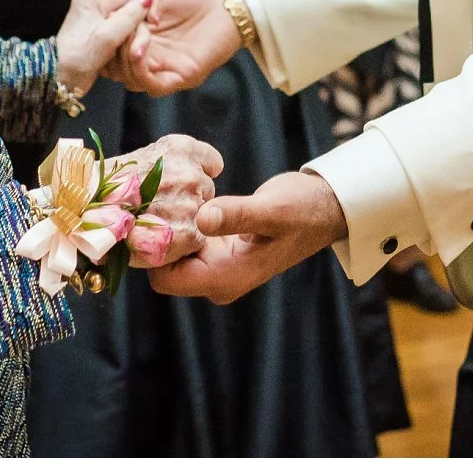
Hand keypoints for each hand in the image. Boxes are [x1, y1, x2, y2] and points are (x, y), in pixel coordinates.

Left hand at [56, 0, 155, 95]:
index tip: (153, 24)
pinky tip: (125, 47)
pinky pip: (119, 23)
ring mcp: (93, 11)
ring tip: (132, 47)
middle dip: (139, 20)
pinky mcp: (95, 24)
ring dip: (133, 29)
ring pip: (126, 13)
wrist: (58, 78)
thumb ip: (130, 16)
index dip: (146, 4)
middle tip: (141, 40)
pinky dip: (126, 34)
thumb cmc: (79, 59)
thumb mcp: (108, 38)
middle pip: (129, 1)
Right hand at [106, 0, 242, 94]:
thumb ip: (133, 8)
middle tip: (118, 25)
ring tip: (133, 34)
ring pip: (130, 79)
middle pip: (116, 69)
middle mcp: (151, 60)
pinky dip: (139, 69)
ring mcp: (165, 71)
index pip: (110, 52)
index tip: (99, 21)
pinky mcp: (181, 77)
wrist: (227, 1)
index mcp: (142, 42)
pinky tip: (138, 49)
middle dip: (111, 47)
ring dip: (125, 56)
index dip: (101, 40)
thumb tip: (112, 17)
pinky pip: (152, 84)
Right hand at [106, 134, 223, 266]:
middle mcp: (191, 174)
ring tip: (151, 224)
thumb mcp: (144, 157)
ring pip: (201, 216)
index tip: (185, 182)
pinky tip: (155, 238)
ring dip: (182, 222)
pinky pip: (196, 239)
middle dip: (186, 200)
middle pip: (205, 192)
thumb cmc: (108, 184)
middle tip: (156, 207)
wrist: (84, 212)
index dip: (199, 174)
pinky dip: (178, 243)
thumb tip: (207, 171)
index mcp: (181, 149)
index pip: (212, 163)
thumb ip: (174, 164)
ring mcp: (192, 204)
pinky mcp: (189, 233)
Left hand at [149, 170, 346, 301]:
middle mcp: (217, 279)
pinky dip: (179, 223)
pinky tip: (181, 198)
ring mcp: (217, 266)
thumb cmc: (302, 210)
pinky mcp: (217, 250)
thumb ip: (237, 215)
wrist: (323, 209)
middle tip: (153, 197)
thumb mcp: (272, 210)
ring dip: (166, 228)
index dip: (152, 251)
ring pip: (172, 254)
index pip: (165, 279)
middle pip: (163, 268)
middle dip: (156, 237)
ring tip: (165, 194)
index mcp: (226, 277)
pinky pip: (185, 243)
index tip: (149, 215)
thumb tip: (201, 218)